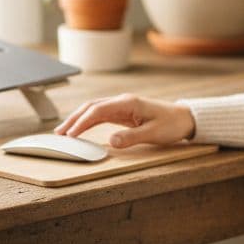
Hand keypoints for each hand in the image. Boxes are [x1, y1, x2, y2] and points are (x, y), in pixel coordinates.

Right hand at [55, 94, 195, 147]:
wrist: (184, 118)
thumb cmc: (172, 124)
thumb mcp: (153, 133)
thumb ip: (131, 137)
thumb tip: (110, 141)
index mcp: (128, 103)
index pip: (98, 110)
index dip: (82, 122)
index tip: (70, 134)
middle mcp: (122, 101)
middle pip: (91, 107)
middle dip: (73, 119)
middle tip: (59, 134)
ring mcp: (122, 106)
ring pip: (94, 109)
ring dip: (78, 119)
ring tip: (64, 132)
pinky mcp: (123, 113)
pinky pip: (101, 115)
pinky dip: (88, 121)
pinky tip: (80, 129)